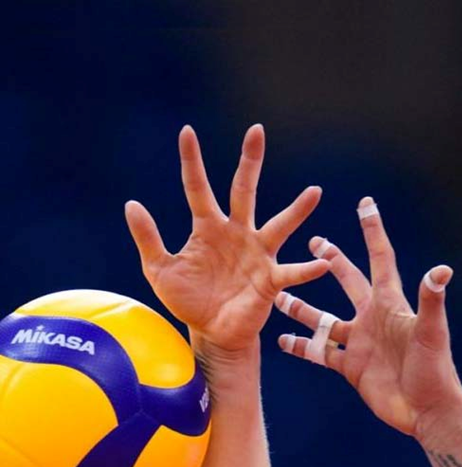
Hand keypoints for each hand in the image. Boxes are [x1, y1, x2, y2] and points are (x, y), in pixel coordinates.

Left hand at [125, 124, 328, 352]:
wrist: (212, 332)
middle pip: (245, 191)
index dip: (192, 161)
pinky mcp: (270, 280)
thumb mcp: (160, 269)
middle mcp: (237, 233)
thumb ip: (148, 238)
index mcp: (208, 228)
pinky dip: (307, 269)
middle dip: (250, 162)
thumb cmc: (189, 300)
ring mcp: (257, 255)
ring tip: (314, 192)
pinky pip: (291, 272)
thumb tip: (131, 203)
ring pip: (278, 226)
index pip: (198, 188)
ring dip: (297, 211)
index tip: (187, 131)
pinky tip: (323, 263)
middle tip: (256, 132)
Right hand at [274, 197, 461, 436]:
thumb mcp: (431, 333)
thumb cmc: (433, 370)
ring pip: (324, 319)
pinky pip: (320, 353)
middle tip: (314, 242)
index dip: (373, 232)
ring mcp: (359, 342)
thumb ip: (430, 302)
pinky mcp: (350, 366)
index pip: (380, 259)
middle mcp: (372, 318)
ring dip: (303, 307)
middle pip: (348, 282)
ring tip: (279, 296)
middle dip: (332, 261)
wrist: (425, 411)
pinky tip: (282, 341)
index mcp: (390, 304)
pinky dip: (302, 346)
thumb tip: (441, 269)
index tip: (366, 205)